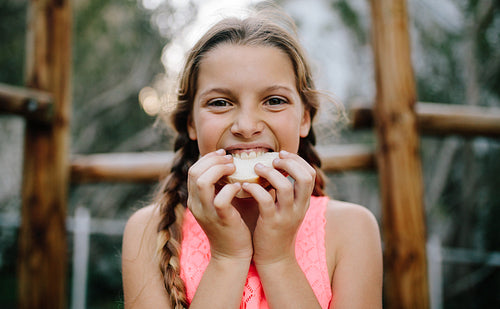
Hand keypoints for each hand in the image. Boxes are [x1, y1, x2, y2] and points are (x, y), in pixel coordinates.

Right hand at [187, 149, 252, 261]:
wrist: (233, 255)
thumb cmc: (232, 225)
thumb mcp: (222, 203)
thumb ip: (223, 185)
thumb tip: (235, 163)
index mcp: (195, 199)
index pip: (193, 170)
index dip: (208, 158)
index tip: (224, 155)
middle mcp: (196, 205)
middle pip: (195, 172)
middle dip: (213, 160)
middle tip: (231, 160)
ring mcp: (207, 213)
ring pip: (203, 182)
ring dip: (220, 170)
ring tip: (235, 169)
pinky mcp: (221, 220)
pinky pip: (221, 199)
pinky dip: (231, 189)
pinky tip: (241, 187)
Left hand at [242, 150, 315, 265]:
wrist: (274, 258)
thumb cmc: (276, 228)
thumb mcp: (287, 208)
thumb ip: (284, 190)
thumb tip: (274, 166)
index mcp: (303, 201)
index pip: (309, 173)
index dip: (297, 160)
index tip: (281, 154)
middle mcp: (299, 207)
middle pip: (305, 177)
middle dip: (289, 163)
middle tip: (272, 159)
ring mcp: (286, 216)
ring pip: (284, 187)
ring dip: (269, 173)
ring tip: (256, 168)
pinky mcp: (271, 223)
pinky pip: (265, 201)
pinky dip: (254, 189)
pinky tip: (244, 186)